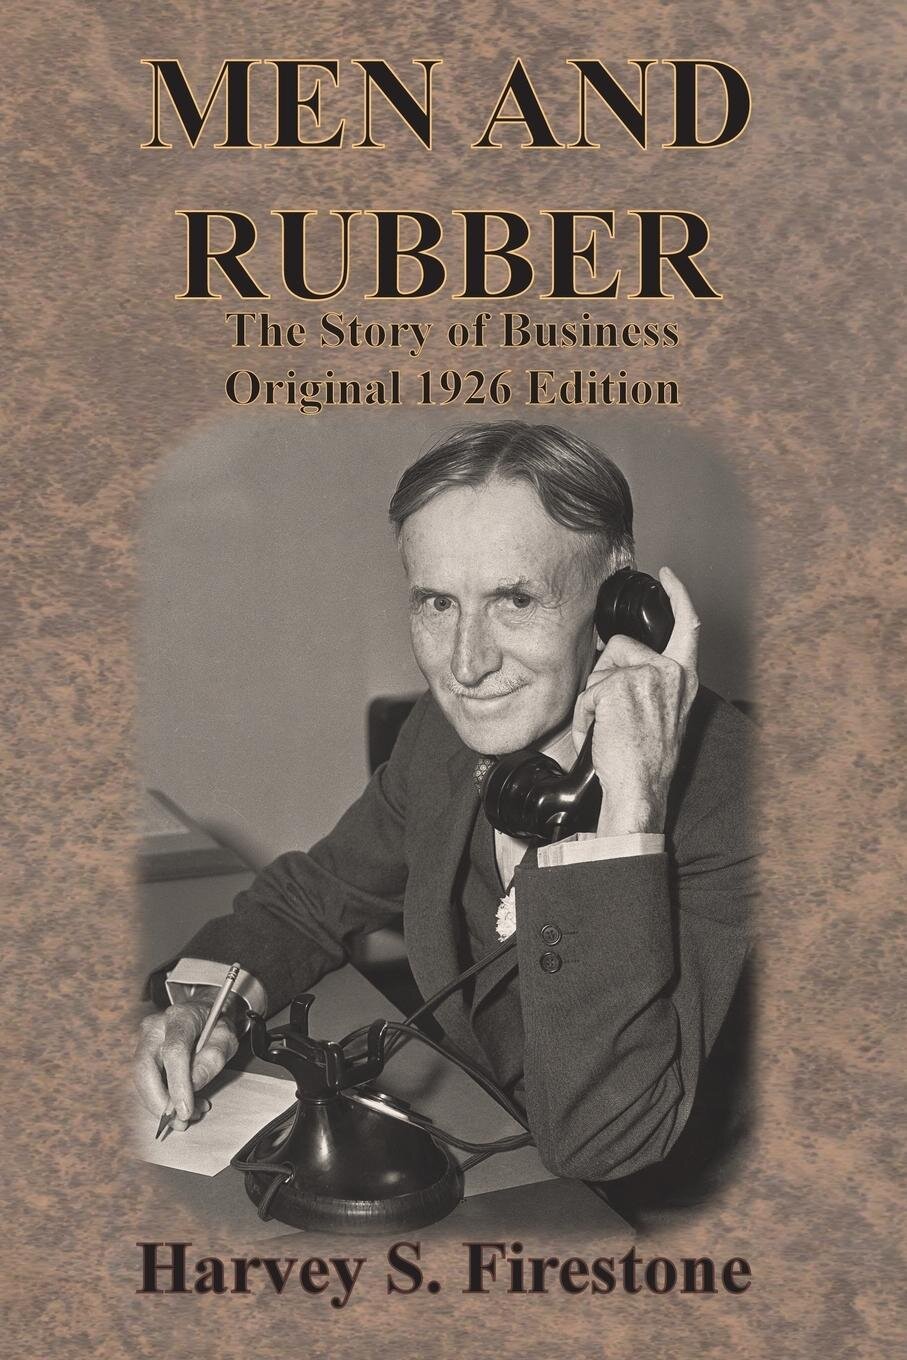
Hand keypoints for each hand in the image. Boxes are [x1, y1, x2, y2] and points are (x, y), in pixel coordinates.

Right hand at [133, 997, 239, 1131]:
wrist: (203, 1012)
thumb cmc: (216, 1025)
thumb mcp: (226, 1039)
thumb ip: (212, 1060)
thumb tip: (193, 1086)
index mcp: (181, 1016)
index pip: (174, 1052)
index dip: (177, 1084)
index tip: (185, 1110)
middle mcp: (156, 1026)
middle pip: (145, 1067)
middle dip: (158, 1101)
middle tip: (179, 1122)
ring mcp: (145, 1038)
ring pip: (140, 1078)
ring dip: (159, 1104)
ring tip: (186, 1116)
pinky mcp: (141, 1052)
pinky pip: (144, 1081)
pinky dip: (159, 1099)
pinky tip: (180, 1105)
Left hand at [572, 567, 699, 834]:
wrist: (640, 789)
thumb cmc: (646, 760)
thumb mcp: (662, 714)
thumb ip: (649, 683)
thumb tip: (617, 659)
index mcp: (684, 679)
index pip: (688, 626)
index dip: (679, 596)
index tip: (668, 576)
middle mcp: (671, 673)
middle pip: (621, 646)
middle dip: (605, 674)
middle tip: (613, 714)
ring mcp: (646, 677)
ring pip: (600, 668)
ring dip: (594, 698)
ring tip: (609, 728)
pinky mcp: (620, 686)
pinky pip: (587, 692)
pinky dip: (585, 715)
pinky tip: (600, 735)